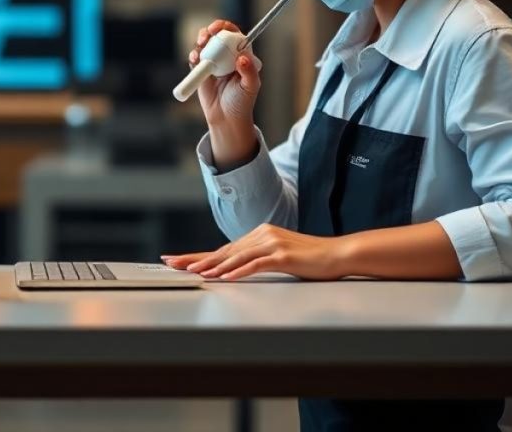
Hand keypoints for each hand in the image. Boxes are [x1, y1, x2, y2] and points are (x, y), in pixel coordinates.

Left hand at [161, 223, 351, 280]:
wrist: (337, 255)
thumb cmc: (309, 259)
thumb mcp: (278, 256)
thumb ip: (257, 258)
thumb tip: (234, 268)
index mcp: (259, 234)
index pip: (223, 248)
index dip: (199, 255)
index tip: (178, 260)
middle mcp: (262, 234)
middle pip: (223, 250)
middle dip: (196, 258)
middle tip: (174, 263)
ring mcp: (272, 243)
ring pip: (236, 257)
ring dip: (213, 266)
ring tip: (195, 273)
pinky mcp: (283, 255)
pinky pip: (256, 264)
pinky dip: (239, 272)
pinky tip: (225, 278)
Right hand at [189, 19, 261, 128]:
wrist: (225, 118)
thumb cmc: (242, 103)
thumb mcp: (250, 87)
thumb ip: (249, 72)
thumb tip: (242, 58)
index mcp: (241, 55)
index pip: (234, 34)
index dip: (225, 27)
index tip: (218, 29)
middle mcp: (227, 56)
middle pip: (217, 35)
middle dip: (210, 30)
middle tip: (206, 35)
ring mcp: (213, 62)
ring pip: (205, 44)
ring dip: (200, 41)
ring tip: (199, 47)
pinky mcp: (201, 70)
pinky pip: (195, 58)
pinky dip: (193, 56)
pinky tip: (195, 59)